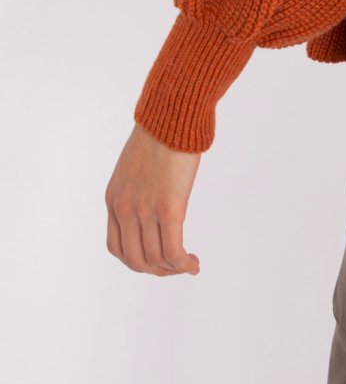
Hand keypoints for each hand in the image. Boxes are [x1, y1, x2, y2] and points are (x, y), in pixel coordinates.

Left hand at [105, 122, 201, 275]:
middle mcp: (124, 209)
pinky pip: (173, 250)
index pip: (117, 247)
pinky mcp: (169, 208)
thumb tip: (155, 194)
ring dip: (173, 269)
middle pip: (135, 259)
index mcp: (113, 199)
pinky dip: (183, 263)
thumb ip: (138, 185)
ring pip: (155, 259)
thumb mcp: (135, 163)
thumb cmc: (161, 130)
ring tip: (189, 265)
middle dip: (156, 270)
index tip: (157, 259)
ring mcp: (145, 210)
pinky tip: (193, 263)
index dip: (137, 260)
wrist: (172, 113)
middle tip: (175, 267)